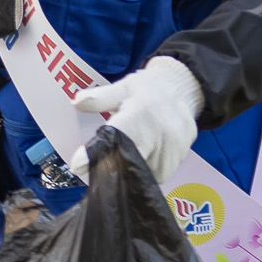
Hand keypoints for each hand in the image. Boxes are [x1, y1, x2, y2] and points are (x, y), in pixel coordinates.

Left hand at [69, 55, 203, 184]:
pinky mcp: (181, 158)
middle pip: (130, 162)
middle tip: (99, 166)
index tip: (78, 166)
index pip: (117, 136)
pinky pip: (159, 174)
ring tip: (129, 152)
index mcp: (139, 114)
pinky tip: (146, 154)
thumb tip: (76, 102)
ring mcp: (172, 148)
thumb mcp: (122, 87)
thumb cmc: (147, 90)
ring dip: (131, 169)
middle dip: (112, 166)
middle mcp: (158, 134)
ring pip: (144, 173)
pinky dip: (148, 169)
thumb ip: (99, 98)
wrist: (184, 90)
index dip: (97, 152)